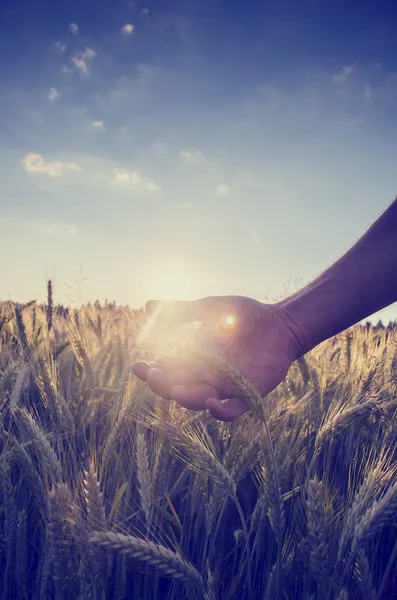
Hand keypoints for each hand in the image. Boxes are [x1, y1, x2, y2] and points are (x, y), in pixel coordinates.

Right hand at [131, 296, 305, 421]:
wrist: (280, 322)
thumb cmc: (243, 315)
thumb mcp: (209, 309)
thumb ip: (181, 311)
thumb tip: (147, 305)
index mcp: (192, 358)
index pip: (165, 370)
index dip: (150, 371)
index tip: (138, 366)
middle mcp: (205, 375)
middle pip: (177, 388)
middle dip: (163, 385)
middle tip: (154, 375)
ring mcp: (225, 387)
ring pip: (200, 401)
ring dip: (187, 398)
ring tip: (177, 391)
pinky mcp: (247, 394)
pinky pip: (231, 411)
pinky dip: (220, 412)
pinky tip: (211, 403)